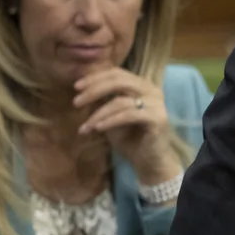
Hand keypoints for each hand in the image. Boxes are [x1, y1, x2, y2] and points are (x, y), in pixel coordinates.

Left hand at [74, 68, 181, 185]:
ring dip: (98, 114)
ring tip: (85, 126)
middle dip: (94, 90)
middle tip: (76, 102)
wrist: (149, 161)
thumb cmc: (130, 138)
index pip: (117, 73)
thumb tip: (82, 87)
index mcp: (142, 85)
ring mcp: (157, 104)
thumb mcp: (111, 116)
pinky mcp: (158, 119)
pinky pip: (128, 115)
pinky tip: (97, 129)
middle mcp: (152, 90)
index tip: (76, 87)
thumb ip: (102, 100)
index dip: (95, 78)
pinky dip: (110, 121)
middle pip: (119, 81)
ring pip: (121, 101)